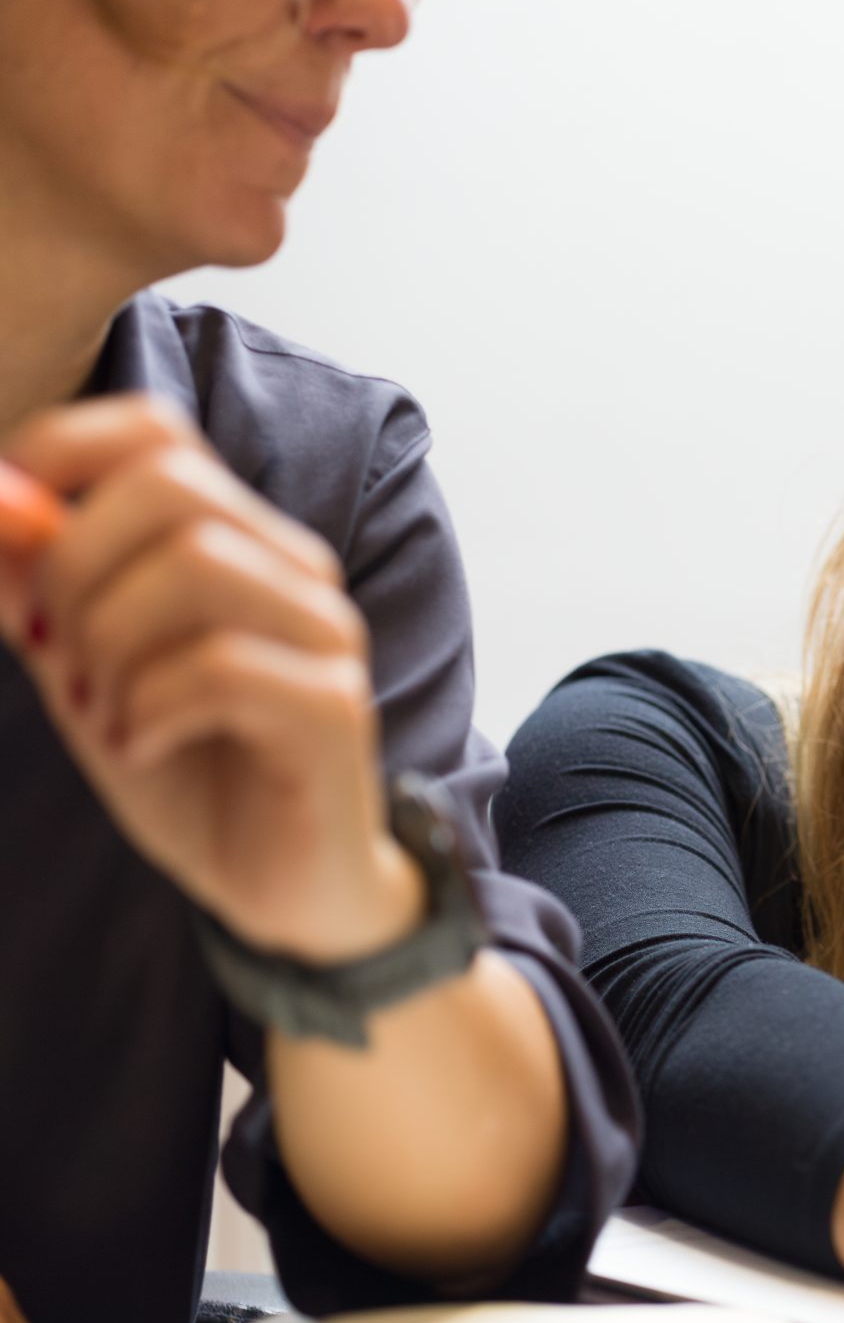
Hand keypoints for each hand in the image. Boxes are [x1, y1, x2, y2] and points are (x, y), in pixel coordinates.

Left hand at [0, 401, 421, 963]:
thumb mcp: (81, 671)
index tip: (7, 549)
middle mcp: (292, 567)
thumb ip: (34, 593)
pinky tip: (139, 749)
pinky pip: (220, 666)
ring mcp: (323, 633)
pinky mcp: (333, 706)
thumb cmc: (188, 772)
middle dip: (73, 568)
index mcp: (236, 539)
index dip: (57, 457)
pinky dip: (149, 708)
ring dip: (110, 642)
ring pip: (195, 564)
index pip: (155, 431)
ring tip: (102, 713)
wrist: (279, 892)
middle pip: (169, 485)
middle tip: (56, 655)